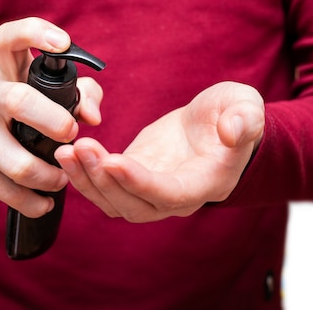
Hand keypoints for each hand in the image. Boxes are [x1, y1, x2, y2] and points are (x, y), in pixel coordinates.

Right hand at [0, 17, 102, 217]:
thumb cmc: (9, 119)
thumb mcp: (36, 98)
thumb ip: (79, 95)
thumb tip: (93, 116)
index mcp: (6, 75)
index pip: (9, 38)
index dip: (36, 32)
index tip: (62, 42)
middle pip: (19, 100)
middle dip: (54, 121)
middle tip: (71, 135)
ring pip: (18, 161)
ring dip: (49, 177)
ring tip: (60, 180)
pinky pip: (7, 190)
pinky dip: (32, 202)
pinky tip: (43, 202)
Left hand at [55, 81, 263, 221]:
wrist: (216, 123)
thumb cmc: (233, 115)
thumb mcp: (245, 106)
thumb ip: (245, 118)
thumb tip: (234, 131)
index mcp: (205, 183)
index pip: (169, 194)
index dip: (139, 182)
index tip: (113, 160)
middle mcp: (176, 197)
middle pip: (133, 206)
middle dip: (103, 181)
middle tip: (79, 149)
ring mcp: (151, 190)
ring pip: (113, 202)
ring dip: (87, 180)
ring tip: (66, 152)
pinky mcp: (132, 177)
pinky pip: (105, 187)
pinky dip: (84, 174)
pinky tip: (68, 154)